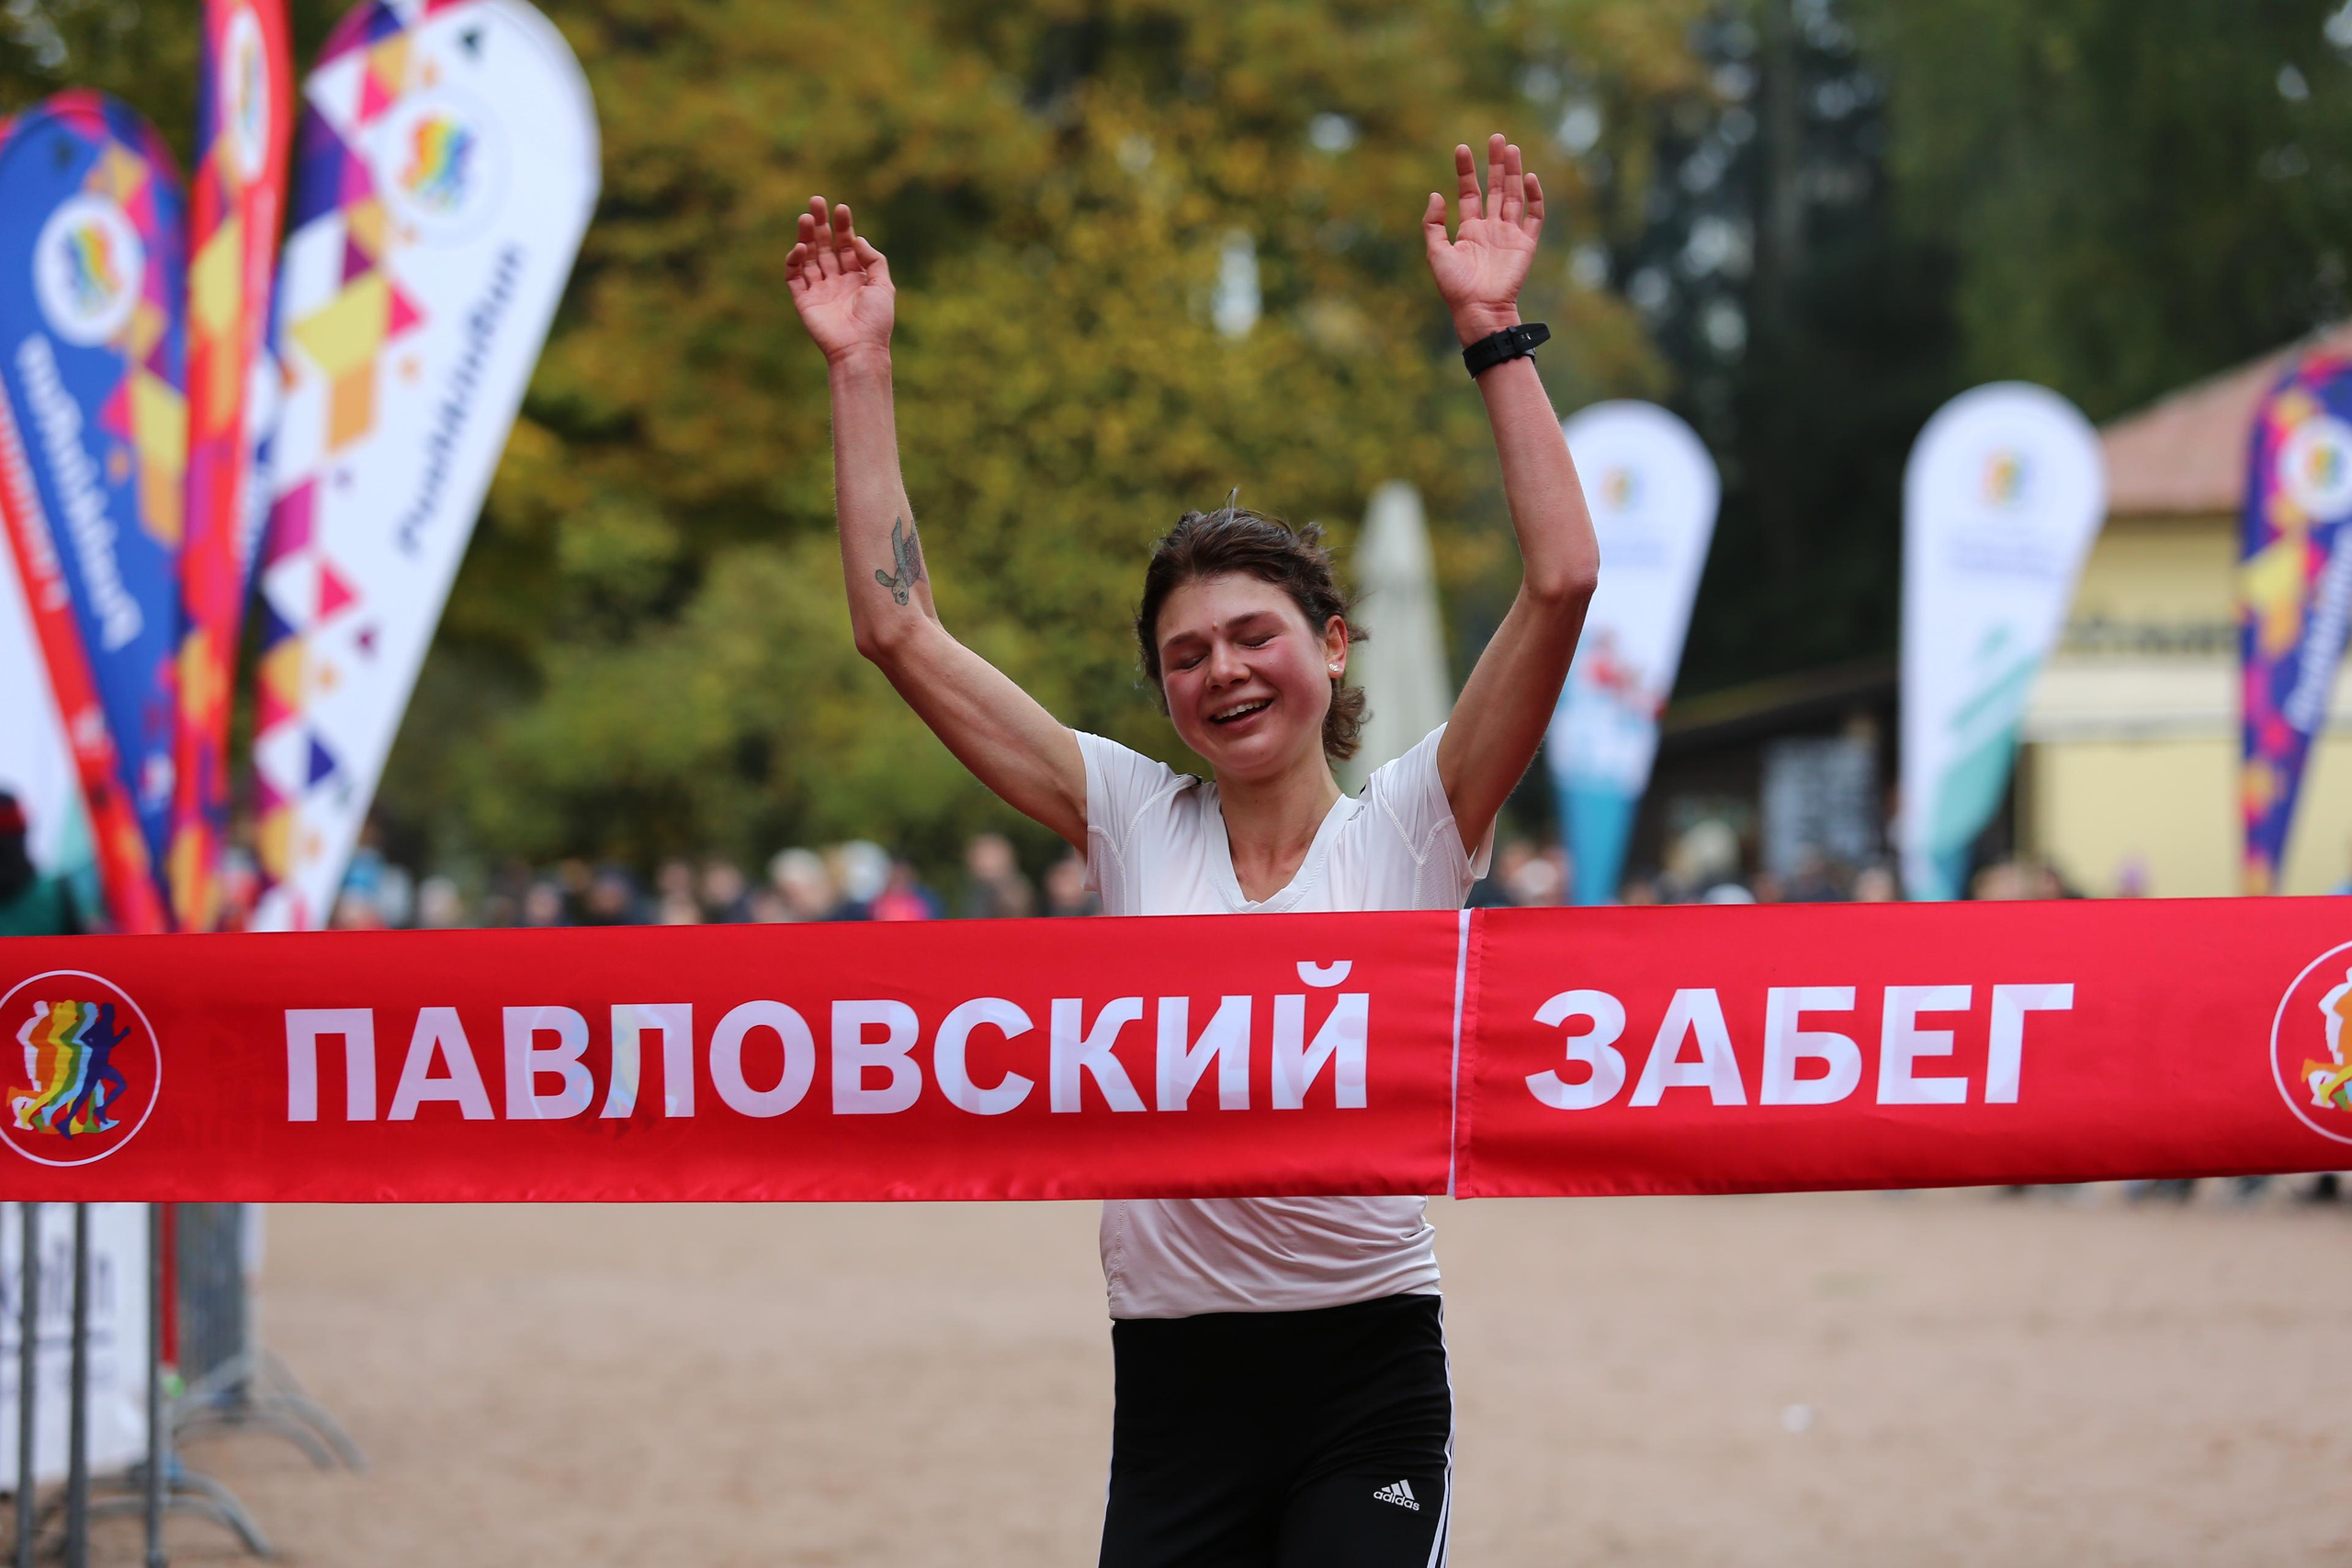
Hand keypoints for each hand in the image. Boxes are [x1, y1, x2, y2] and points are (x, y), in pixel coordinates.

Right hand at [788, 197, 894, 366]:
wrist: (860, 349)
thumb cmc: (876, 321)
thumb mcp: (883, 286)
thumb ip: (873, 260)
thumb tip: (857, 239)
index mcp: (855, 277)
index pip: (845, 245)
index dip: (843, 226)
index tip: (841, 208)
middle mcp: (836, 280)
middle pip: (824, 246)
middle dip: (820, 223)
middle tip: (816, 200)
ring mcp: (818, 289)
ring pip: (808, 257)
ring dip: (805, 237)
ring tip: (805, 217)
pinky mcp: (803, 300)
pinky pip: (794, 277)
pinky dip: (794, 261)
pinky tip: (800, 248)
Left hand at [1422, 134, 1543, 346]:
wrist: (1479, 309)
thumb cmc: (1455, 286)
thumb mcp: (1436, 253)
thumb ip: (1433, 224)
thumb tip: (1436, 194)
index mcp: (1469, 229)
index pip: (1469, 192)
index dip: (1466, 170)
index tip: (1462, 148)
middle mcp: (1490, 228)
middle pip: (1495, 188)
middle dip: (1495, 163)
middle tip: (1496, 138)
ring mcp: (1509, 234)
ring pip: (1513, 195)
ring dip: (1513, 172)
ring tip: (1511, 147)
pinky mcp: (1526, 244)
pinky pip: (1534, 216)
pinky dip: (1534, 197)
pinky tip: (1528, 178)